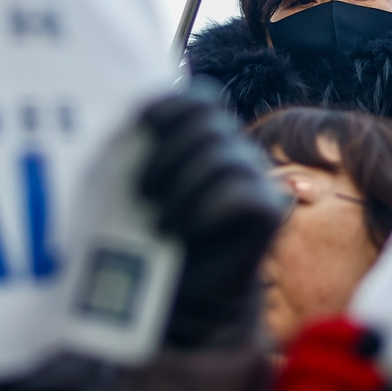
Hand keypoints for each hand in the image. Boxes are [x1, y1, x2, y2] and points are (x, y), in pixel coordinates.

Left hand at [138, 83, 290, 347]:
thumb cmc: (147, 236)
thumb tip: (122, 127)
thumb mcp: (128, 190)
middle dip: (168, 154)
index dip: (170, 104)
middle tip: (140, 193)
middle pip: (210, 123)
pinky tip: (185, 226)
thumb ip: (129, 154)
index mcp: (202, 135)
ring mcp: (254, 177)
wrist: (177, 293)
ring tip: (157, 222)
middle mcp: (233, 149)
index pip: (199, 97)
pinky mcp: (269, 209)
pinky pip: (243, 192)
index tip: (139, 125)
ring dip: (184, 187)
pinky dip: (209, 206)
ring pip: (225, 157)